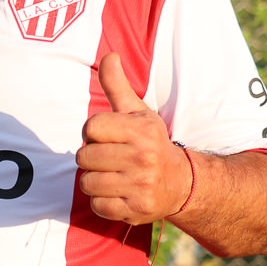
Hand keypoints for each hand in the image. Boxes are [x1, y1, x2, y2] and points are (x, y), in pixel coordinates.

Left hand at [76, 53, 190, 224]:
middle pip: (84, 157)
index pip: (90, 128)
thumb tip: (108, 55)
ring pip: (87, 182)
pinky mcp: (137, 210)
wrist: (182, 183)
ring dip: (95, 181)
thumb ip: (117, 85)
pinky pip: (98, 206)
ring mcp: (141, 186)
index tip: (108, 137)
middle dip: (92, 158)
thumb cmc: (150, 143)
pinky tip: (118, 194)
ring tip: (113, 176)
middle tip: (111, 159)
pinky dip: (102, 202)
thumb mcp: (137, 112)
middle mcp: (143, 158)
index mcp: (141, 131)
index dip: (93, 133)